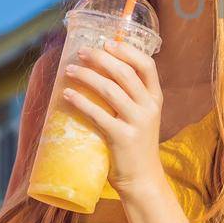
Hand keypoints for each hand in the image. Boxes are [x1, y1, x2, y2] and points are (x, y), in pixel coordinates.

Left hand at [59, 39, 166, 198]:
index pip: (147, 65)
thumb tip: (101, 72)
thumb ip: (131, 97)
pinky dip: (81, 101)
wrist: (142, 179)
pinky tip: (67, 95)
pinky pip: (98, 114)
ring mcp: (137, 122)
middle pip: (125, 73)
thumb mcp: (142, 116)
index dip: (127, 51)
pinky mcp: (122, 138)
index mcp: (155, 98)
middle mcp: (149, 107)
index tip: (107, 43)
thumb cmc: (136, 145)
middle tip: (81, 52)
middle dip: (101, 58)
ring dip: (87, 76)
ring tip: (70, 71)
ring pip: (110, 90)